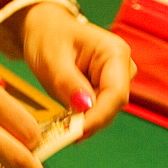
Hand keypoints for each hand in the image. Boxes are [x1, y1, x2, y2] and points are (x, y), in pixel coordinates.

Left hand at [10, 2, 134, 135]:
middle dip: (90, 122)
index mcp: (115, 53)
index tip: (77, 133)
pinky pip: (96, 113)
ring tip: (61, 128)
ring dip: (84, 123)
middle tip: (63, 136)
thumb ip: (68, 82)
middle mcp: (122, 68)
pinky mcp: (105, 92)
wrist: (45, 31)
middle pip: (112, 106)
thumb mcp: (52, 58)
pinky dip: (81, 120)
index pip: (116, 94)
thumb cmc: (49, 37)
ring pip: (105, 113)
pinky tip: (65, 123)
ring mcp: (115, 81)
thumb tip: (85, 107)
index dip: (98, 117)